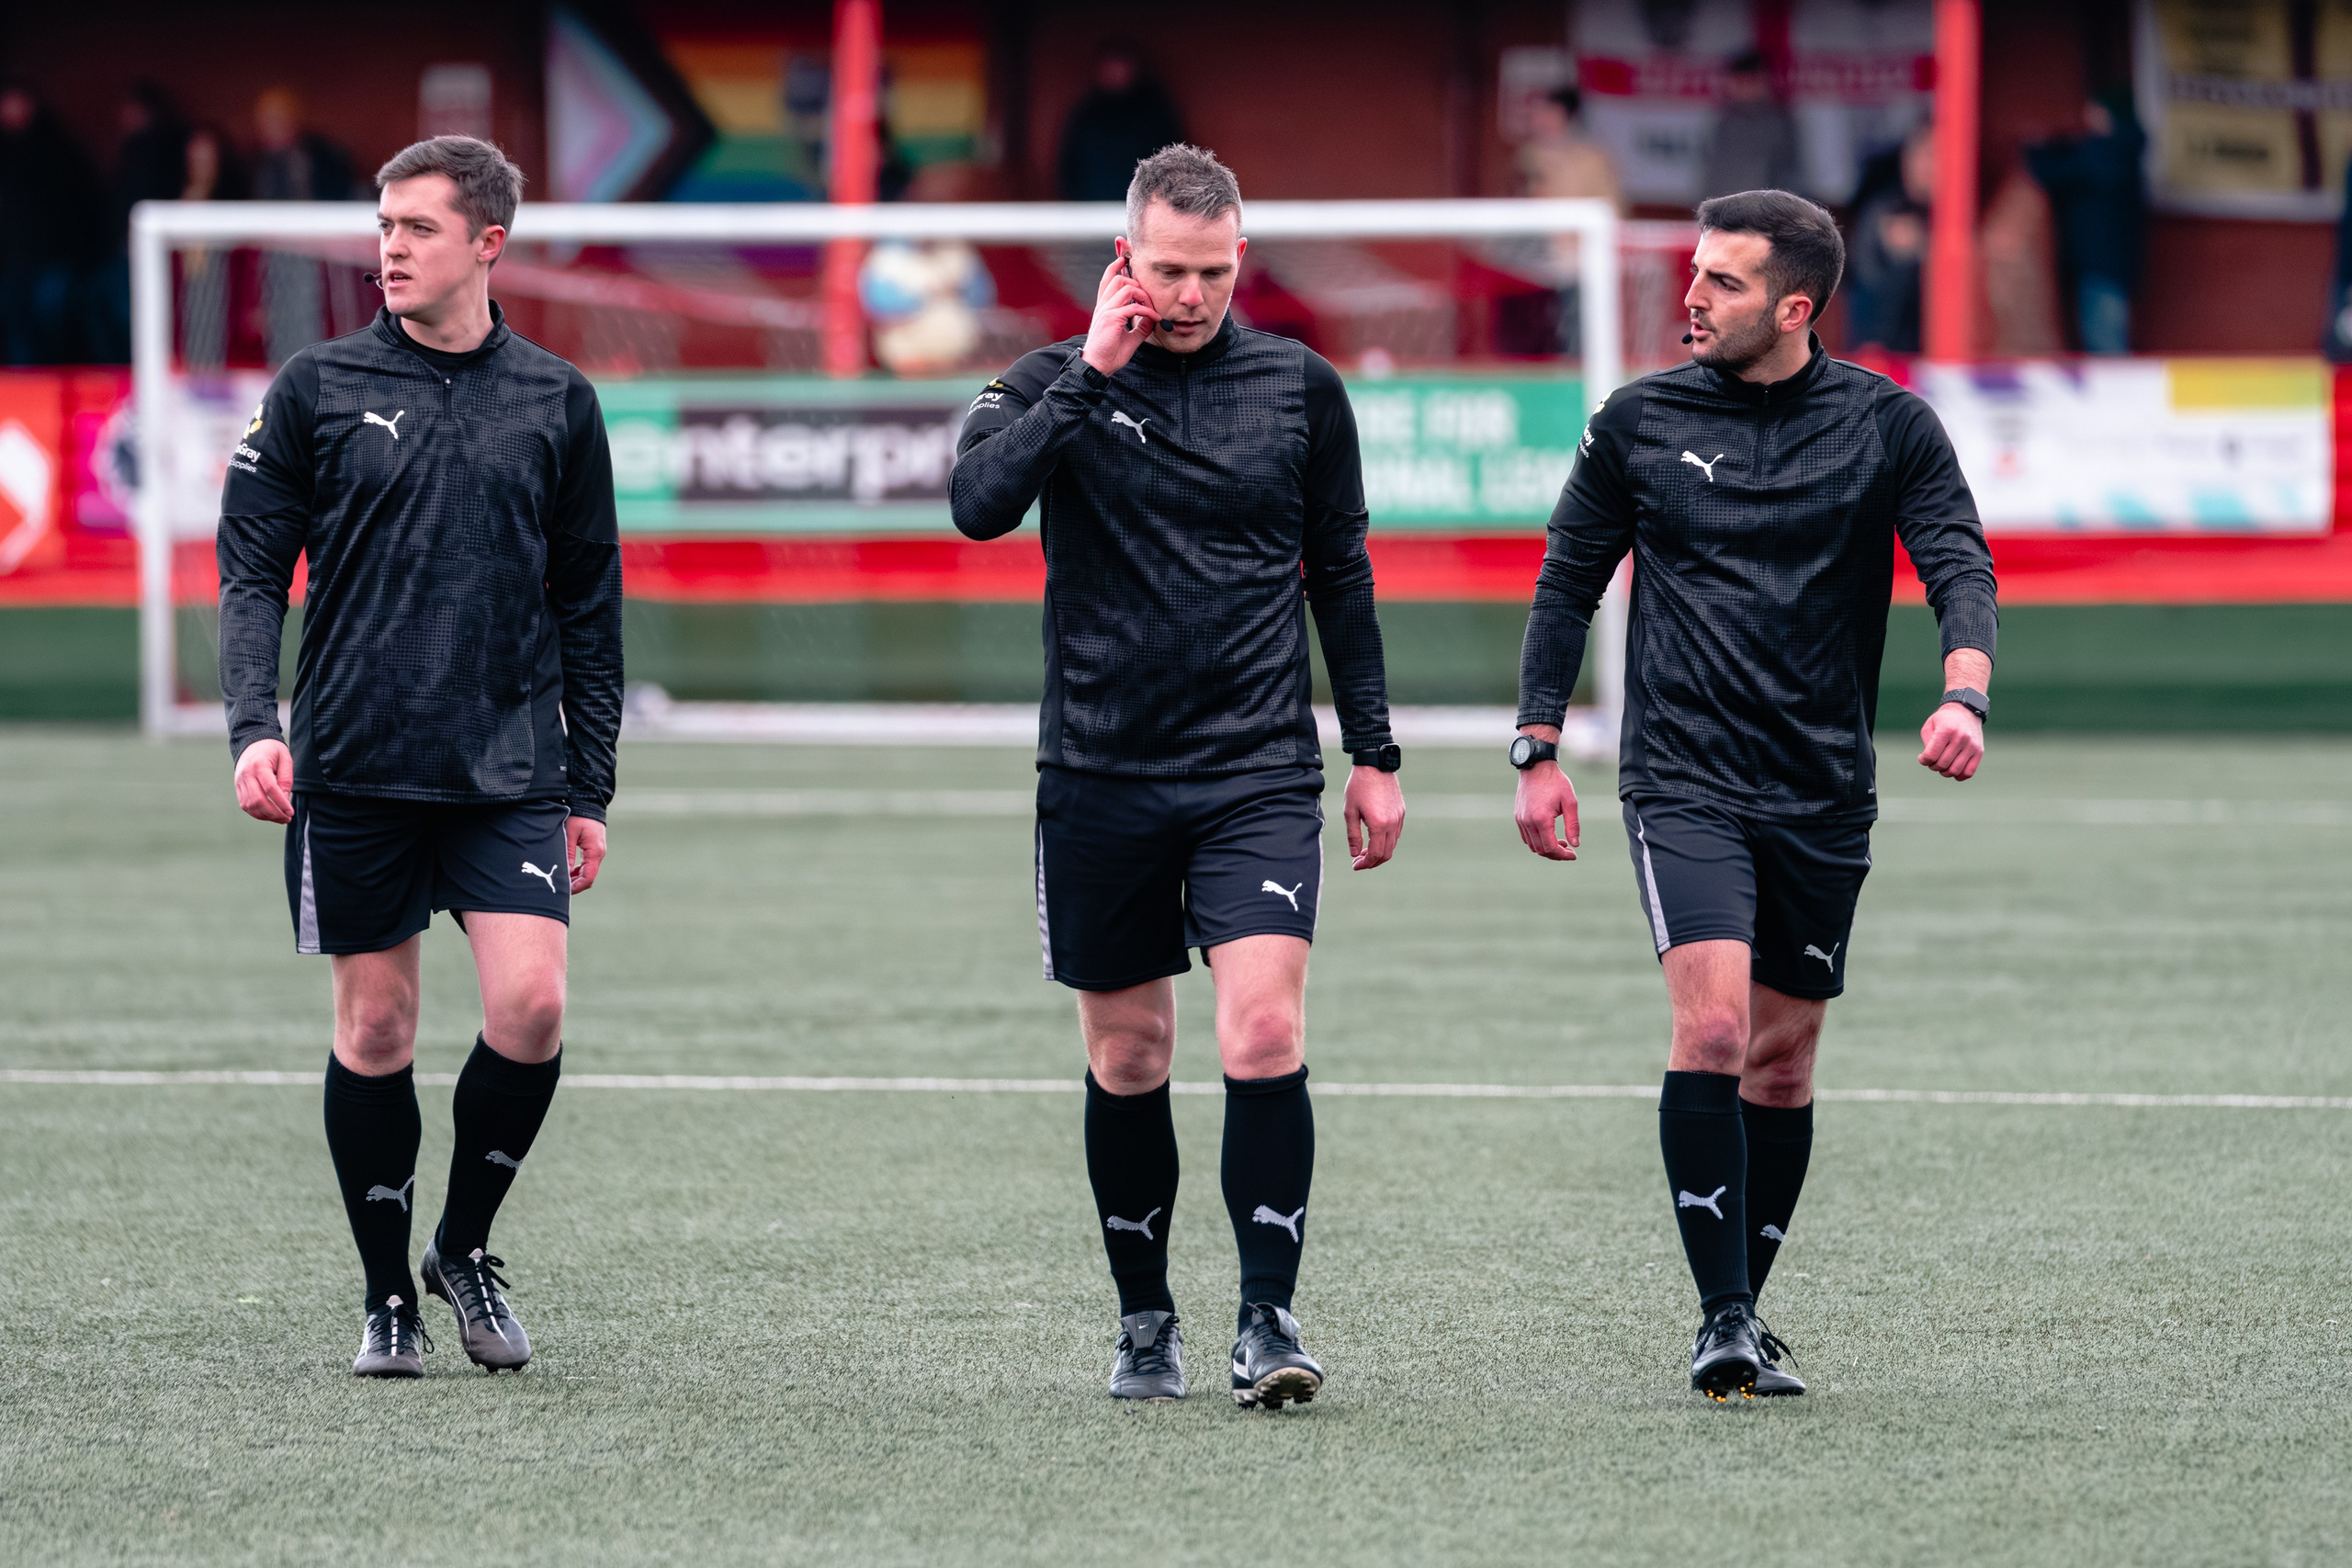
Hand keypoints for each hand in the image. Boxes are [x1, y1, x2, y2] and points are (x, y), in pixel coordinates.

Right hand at [233, 738, 293, 823]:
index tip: (290, 812)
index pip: (270, 789)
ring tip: (280, 818)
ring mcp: (239, 781)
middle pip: (258, 800)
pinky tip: (269, 815)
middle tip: (287, 819)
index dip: (280, 803)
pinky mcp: (237, 787)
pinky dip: (257, 813)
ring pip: (250, 805)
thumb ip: (286, 779)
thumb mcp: (285, 758)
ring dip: (265, 816)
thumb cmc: (272, 750)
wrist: (252, 742)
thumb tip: (285, 800)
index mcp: (259, 765)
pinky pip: (245, 805)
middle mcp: (246, 774)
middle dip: (273, 813)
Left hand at [567, 816, 607, 892]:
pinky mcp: (595, 850)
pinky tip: (569, 870)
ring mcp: (598, 852)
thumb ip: (568, 855)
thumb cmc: (578, 817)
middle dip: (576, 884)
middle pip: (590, 877)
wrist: (589, 805)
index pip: (589, 877)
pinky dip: (579, 871)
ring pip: (589, 872)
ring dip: (577, 878)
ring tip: (563, 879)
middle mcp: (599, 854)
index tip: (565, 890)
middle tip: (561, 887)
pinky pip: (589, 865)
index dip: (577, 886)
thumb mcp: (569, 835)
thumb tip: (565, 873)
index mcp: (595, 851)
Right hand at [1079, 252, 1160, 376]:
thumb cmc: (1110, 353)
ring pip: (1125, 286)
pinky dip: (1147, 311)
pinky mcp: (1111, 318)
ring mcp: (1105, 310)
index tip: (1125, 259)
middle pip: (1118, 278)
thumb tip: (1153, 318)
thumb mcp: (1130, 337)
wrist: (1098, 367)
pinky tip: (1155, 318)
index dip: (1116, 265)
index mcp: (1104, 307)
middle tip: (1150, 298)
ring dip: (1143, 295)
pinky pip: (1133, 307)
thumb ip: (1140, 325)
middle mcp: (1103, 305)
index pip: (1108, 280)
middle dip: (1138, 283)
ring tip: (1152, 308)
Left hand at [1344, 765, 1403, 869]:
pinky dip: (1386, 840)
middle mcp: (1392, 823)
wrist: (1375, 764)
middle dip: (1373, 861)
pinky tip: (1374, 837)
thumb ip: (1353, 835)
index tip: (1355, 865)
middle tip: (1359, 861)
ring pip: (1393, 844)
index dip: (1365, 863)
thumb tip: (1354, 853)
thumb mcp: (1350, 811)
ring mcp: (1399, 817)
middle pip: (1387, 853)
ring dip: (1380, 851)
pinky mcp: (1401, 811)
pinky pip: (1396, 833)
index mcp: (1379, 824)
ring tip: (1364, 850)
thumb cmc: (1359, 786)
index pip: (1375, 854)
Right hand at [1514, 758, 1580, 860]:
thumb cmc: (1556, 782)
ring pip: (1532, 845)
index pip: (1551, 847)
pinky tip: (1549, 835)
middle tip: (1569, 849)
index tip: (1573, 854)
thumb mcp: (1570, 802)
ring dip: (1546, 848)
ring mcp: (1521, 820)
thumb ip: (1573, 825)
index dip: (1562, 855)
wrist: (1536, 767)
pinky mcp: (1518, 817)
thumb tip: (1575, 844)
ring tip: (1560, 842)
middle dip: (1556, 854)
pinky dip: (1537, 841)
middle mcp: (1528, 822)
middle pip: (1541, 850)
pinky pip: (1526, 837)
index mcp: (1542, 819)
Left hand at [1917, 703, 1983, 780]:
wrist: (1966, 711)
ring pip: (1955, 770)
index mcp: (1946, 730)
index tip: (1922, 758)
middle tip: (1932, 762)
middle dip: (1933, 766)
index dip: (1923, 760)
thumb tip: (1928, 760)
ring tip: (1941, 766)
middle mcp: (1961, 737)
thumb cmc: (1944, 720)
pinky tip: (1953, 771)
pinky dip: (1959, 776)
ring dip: (1944, 772)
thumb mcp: (1930, 725)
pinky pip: (1969, 772)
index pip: (1931, 755)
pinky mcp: (1979, 751)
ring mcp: (1971, 745)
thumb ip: (1927, 743)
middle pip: (1942, 764)